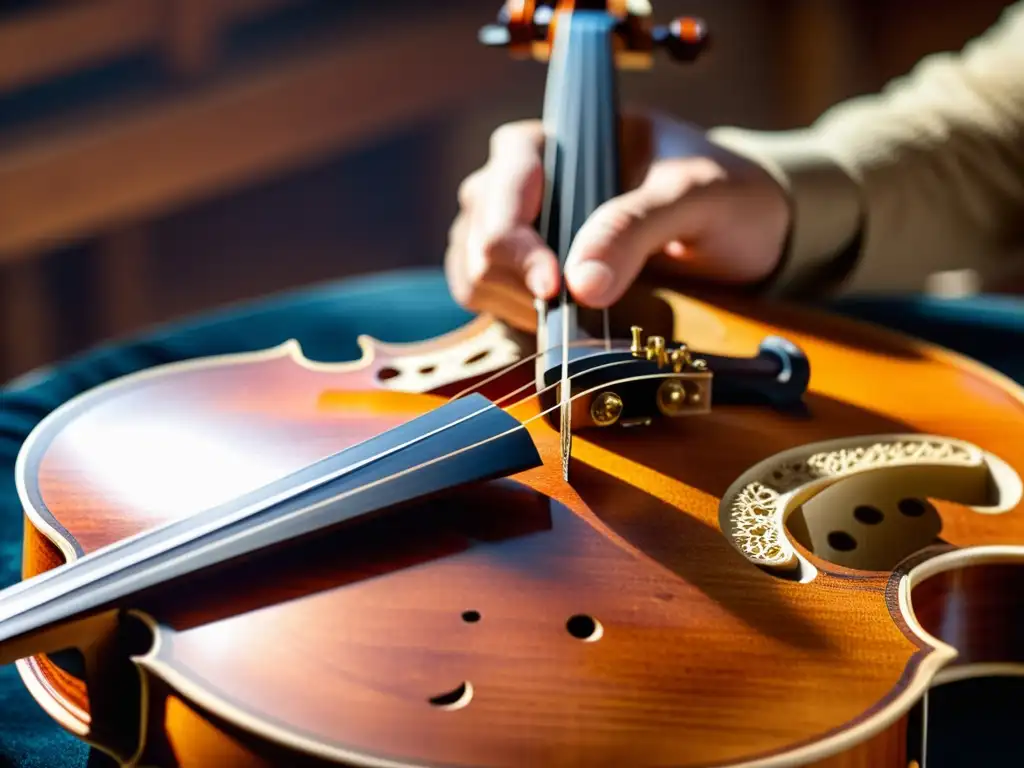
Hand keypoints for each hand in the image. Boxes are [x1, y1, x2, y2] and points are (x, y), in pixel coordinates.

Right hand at [444, 110, 791, 329]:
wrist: (742, 229)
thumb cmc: (723, 193)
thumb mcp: (697, 195)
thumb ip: (638, 227)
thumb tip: (580, 286)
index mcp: (555, 141)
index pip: (504, 184)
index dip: (516, 240)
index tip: (554, 288)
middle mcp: (520, 180)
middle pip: (480, 234)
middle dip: (520, 282)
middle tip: (578, 315)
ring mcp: (515, 227)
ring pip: (472, 271)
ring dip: (515, 306)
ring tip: (577, 319)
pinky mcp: (521, 272)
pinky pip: (485, 298)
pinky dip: (513, 319)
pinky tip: (560, 326)